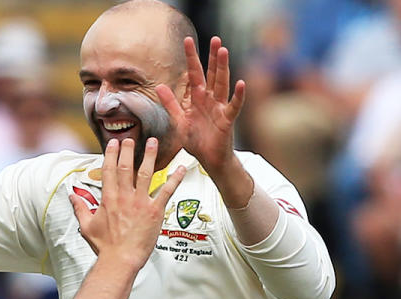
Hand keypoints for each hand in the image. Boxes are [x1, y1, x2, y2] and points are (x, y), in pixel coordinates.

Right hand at [71, 137, 185, 267]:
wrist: (120, 260)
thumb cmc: (104, 246)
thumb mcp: (86, 226)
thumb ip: (80, 208)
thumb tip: (71, 196)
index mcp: (108, 199)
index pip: (108, 170)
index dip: (111, 155)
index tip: (113, 143)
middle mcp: (124, 197)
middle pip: (126, 167)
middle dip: (128, 150)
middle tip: (131, 138)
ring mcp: (140, 203)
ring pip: (146, 173)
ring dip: (150, 156)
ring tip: (154, 142)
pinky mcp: (155, 211)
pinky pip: (166, 191)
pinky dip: (174, 179)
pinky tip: (181, 168)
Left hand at [157, 36, 244, 174]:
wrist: (208, 159)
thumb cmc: (196, 140)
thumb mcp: (179, 120)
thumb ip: (170, 103)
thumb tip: (159, 86)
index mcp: (197, 98)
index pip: (194, 74)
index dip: (191, 58)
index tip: (188, 40)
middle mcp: (210, 99)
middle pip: (211, 74)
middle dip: (212, 57)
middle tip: (215, 39)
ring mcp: (220, 108)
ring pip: (222, 84)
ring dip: (223, 68)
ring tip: (224, 51)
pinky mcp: (227, 120)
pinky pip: (233, 106)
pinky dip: (238, 96)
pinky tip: (241, 84)